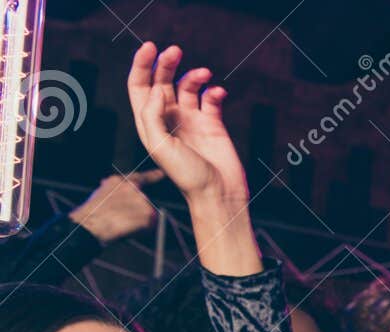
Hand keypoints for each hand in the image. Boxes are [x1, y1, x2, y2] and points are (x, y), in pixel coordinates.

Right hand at [68, 171, 162, 244]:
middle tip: (122, 217)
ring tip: (122, 222)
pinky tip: (129, 228)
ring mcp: (142, 200)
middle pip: (144, 201)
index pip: (140, 177)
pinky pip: (151, 225)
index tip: (161, 173)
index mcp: (120, 181)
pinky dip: (143, 230)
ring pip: (148, 213)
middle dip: (137, 211)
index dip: (152, 175)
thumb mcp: (101, 193)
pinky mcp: (149, 214)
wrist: (91, 222)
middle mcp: (134, 188)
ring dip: (139, 220)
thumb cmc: (92, 212)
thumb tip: (113, 188)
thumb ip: (115, 190)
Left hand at [127, 44, 247, 209]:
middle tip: (175, 50)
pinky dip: (214, 91)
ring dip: (194, 75)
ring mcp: (191, 120)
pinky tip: (218, 93)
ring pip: (188, 87)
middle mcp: (169, 118)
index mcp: (150, 123)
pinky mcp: (213, 124)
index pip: (140, 86)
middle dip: (166, 63)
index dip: (141, 64)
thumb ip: (152, 114)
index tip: (151, 47)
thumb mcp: (159, 145)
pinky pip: (211, 99)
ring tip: (204, 73)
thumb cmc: (187, 176)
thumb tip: (158, 88)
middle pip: (162, 81)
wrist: (218, 194)